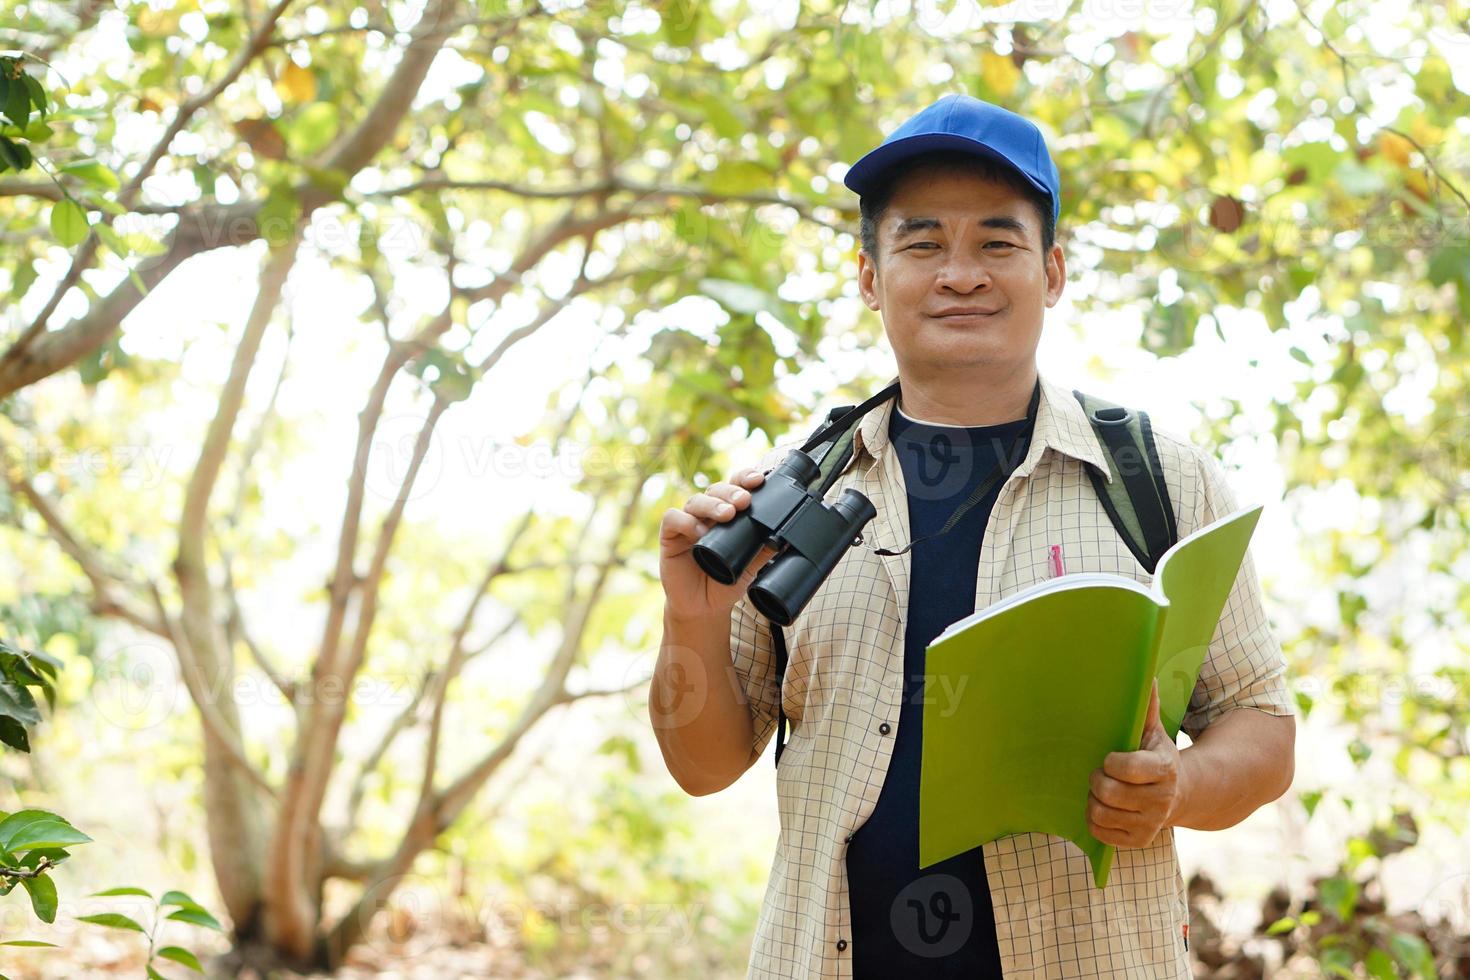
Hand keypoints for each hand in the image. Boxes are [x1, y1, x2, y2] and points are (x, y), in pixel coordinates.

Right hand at [659, 466, 778, 621]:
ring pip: (696, 500)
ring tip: (727, 515)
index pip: (735, 488)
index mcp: (727, 515)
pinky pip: (673, 518)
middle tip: (744, 501)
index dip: (744, 479)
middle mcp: (707, 515)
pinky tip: (699, 533)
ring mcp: (687, 523)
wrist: (703, 608)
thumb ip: (762, 550)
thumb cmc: (724, 582)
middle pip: (716, 490)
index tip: (758, 480)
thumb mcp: (750, 567)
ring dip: (712, 504)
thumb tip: (784, 537)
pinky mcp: (670, 536)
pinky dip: (686, 521)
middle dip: (731, 492)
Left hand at [1086, 679, 1187, 848]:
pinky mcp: (1138, 841)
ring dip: (1093, 801)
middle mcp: (1161, 800)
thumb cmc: (1155, 755)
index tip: (1109, 758)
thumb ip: (1147, 706)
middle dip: (1097, 780)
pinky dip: (1095, 820)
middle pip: (1108, 793)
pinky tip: (1105, 808)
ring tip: (1102, 791)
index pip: (1128, 768)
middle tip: (1100, 774)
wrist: (1179, 794)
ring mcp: (1150, 824)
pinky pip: (1100, 833)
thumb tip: (1146, 672)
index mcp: (1164, 769)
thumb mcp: (1153, 731)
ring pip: (1100, 814)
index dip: (1111, 762)